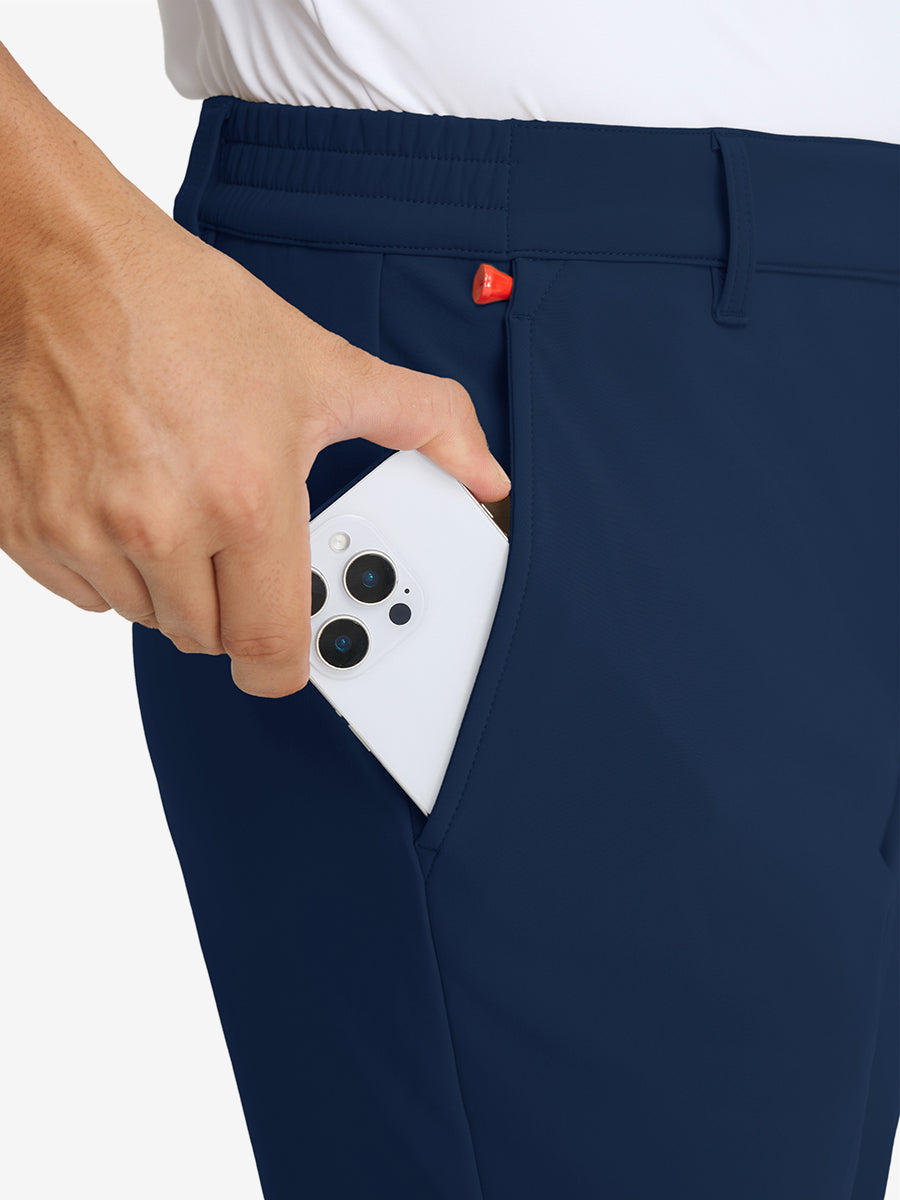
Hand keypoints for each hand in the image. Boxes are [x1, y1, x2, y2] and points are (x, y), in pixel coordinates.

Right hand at [0, 192, 510, 698]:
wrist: (69, 265)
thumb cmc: (190, 312)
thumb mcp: (327, 369)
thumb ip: (425, 424)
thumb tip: (486, 474)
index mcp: (244, 500)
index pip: (269, 652)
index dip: (286, 665)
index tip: (288, 651)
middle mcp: (159, 527)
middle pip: (210, 640)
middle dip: (232, 603)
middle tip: (235, 536)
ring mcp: (85, 530)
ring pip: (146, 619)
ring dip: (171, 586)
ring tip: (181, 502)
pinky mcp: (27, 526)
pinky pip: (84, 595)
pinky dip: (109, 568)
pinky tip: (125, 502)